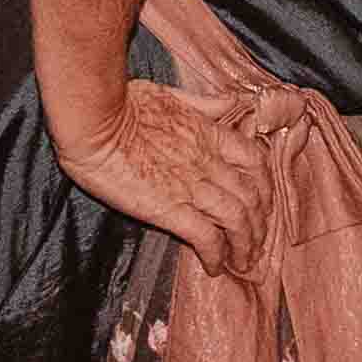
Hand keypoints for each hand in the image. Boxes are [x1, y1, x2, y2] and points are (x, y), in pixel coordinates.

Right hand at [54, 74, 289, 281]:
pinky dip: (215, 254)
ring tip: (243, 261)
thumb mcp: (173, 94)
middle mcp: (208, 163)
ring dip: (245, 245)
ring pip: (236, 220)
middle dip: (260, 223)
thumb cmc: (123, 103)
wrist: (95, 122)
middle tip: (257, 242)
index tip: (263, 203)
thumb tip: (231, 102)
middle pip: (251, 197)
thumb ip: (205, 103)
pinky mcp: (169, 209)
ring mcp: (190, 187)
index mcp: (209, 135)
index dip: (266, 186)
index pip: (255, 162)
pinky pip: (205, 237)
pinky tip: (215, 267)